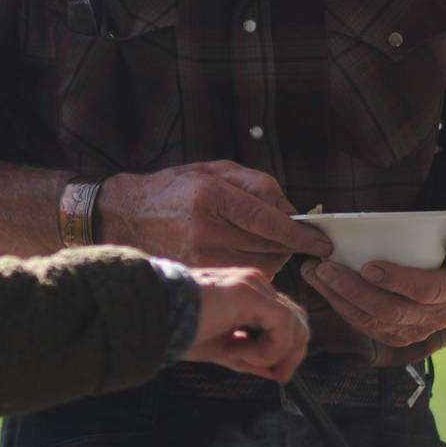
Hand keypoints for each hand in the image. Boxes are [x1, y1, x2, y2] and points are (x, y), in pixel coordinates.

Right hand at [100, 161, 333, 272]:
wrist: (124, 215)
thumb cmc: (173, 189)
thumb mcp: (213, 171)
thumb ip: (257, 185)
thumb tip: (292, 210)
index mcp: (213, 196)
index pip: (269, 221)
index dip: (300, 234)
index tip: (321, 241)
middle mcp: (206, 229)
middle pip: (269, 246)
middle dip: (288, 243)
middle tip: (290, 236)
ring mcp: (200, 256)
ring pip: (260, 265)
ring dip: (274, 257)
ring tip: (263, 243)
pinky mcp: (197, 273)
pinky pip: (242, 276)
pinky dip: (255, 268)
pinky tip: (246, 256)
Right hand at [183, 267, 308, 382]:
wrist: (151, 316)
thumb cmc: (176, 328)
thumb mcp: (221, 348)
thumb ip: (250, 358)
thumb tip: (275, 373)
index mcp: (249, 293)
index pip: (287, 320)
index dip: (289, 351)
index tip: (277, 375)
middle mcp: (255, 284)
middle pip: (298, 321)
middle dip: (291, 354)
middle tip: (276, 376)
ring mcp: (253, 285)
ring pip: (294, 324)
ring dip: (272, 352)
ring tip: (237, 355)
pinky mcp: (249, 293)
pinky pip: (282, 326)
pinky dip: (268, 348)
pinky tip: (237, 350)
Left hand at [301, 219, 445, 348]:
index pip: (426, 291)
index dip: (398, 281)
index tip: (368, 266)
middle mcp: (435, 317)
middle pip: (391, 311)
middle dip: (354, 290)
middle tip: (325, 268)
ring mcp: (415, 330)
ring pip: (372, 322)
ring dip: (339, 298)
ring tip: (314, 273)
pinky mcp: (396, 335)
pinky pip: (364, 325)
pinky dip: (340, 306)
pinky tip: (321, 285)